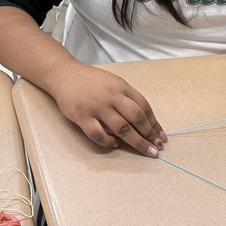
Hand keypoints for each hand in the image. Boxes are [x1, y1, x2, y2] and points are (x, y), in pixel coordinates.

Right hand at [48, 63, 166, 156]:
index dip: (154, 123)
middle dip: (150, 135)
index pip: (143, 106)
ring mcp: (96, 107)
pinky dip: (109, 142)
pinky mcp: (82, 116)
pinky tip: (115, 144)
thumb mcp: (113, 82)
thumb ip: (126, 98)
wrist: (64, 74)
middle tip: (157, 148)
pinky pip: (98, 134)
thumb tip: (143, 122)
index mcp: (121, 86)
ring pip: (121, 128)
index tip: (161, 137)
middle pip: (136, 118)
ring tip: (147, 151)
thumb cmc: (91, 80)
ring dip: (137, 142)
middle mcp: (111, 96)